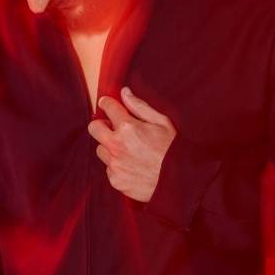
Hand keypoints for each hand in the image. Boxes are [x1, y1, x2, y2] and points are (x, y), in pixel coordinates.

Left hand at [87, 85, 176, 202]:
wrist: (181, 182)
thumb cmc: (174, 150)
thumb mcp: (162, 122)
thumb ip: (139, 106)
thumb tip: (124, 92)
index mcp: (128, 127)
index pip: (107, 107)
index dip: (107, 104)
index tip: (108, 105)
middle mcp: (117, 145)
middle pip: (93, 128)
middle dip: (101, 125)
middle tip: (114, 129)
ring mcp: (115, 164)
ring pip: (101, 149)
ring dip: (110, 147)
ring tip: (129, 151)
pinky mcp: (116, 180)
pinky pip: (109, 168)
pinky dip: (117, 166)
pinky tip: (133, 166)